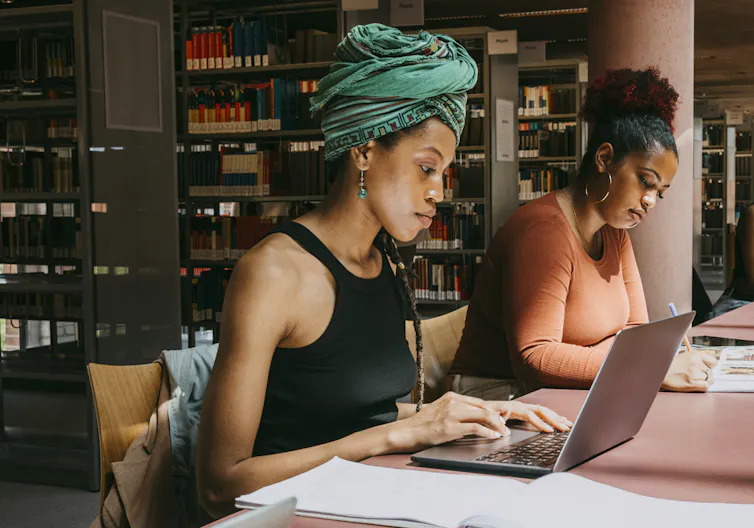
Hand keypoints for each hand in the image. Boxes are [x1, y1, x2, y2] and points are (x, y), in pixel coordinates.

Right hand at [384, 392, 510, 452]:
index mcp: (451, 397)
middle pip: (483, 408)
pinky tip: (493, 437)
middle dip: (498, 418)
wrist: (407, 431)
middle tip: (506, 427)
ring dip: (497, 426)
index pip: (478, 402)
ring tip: (503, 433)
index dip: (492, 411)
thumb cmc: (423, 424)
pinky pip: (476, 428)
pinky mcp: (451, 427)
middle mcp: (453, 402)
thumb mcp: (440, 411)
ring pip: (483, 416)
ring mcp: (452, 414)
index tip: (501, 419)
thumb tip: (474, 419)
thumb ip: (456, 411)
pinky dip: (488, 433)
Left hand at [483, 401, 571, 432]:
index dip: (540, 423)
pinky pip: (541, 412)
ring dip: (556, 417)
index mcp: (513, 407)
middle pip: (541, 411)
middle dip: (554, 419)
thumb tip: (504, 423)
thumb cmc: (483, 412)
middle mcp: (520, 406)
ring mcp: (523, 407)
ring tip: (568, 424)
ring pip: (543, 410)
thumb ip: (495, 419)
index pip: (530, 415)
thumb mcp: (486, 416)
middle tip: (566, 428)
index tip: (549, 430)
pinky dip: (551, 416)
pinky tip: (559, 420)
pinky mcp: (524, 410)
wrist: (480, 407)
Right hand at [661, 350, 716, 391]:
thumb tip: (704, 364)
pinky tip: (696, 385)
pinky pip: (705, 386)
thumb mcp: (682, 356)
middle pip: (710, 371)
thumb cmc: (668, 364)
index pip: (712, 361)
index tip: (711, 368)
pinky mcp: (691, 383)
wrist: (658, 371)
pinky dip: (702, 386)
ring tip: (696, 380)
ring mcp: (694, 374)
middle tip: (699, 375)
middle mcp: (695, 363)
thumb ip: (694, 359)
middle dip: (706, 374)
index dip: (712, 365)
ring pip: (708, 379)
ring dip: (703, 381)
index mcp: (694, 355)